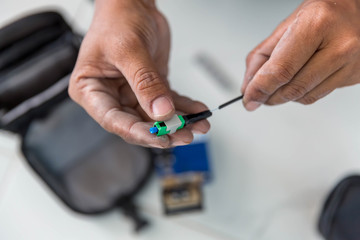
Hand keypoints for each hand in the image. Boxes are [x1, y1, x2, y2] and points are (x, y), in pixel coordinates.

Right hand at [69, 0, 209, 147]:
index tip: (160, 137)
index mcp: (91, 90)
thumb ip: (145, 83)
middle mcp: (111, 96)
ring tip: (197, 125)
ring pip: (156, 117)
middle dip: (162, 130)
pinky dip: (184, 108)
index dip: (138, 132)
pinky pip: (169, 103)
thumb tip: (161, 111)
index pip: (113, 120)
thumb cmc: (117, 20)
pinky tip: (197, 111)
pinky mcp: (151, 89)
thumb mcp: (129, 50)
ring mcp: (132, 94)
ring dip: (178, 122)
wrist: (133, 4)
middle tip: (184, 134)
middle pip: (137, 122)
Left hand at [242, 0, 359, 110]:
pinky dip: (301, 94)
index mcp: (316, 25)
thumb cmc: (320, 15)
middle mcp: (339, 45)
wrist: (354, 11)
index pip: (282, 70)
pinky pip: (318, 95)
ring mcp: (351, 63)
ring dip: (284, 97)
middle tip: (258, 96)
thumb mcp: (285, 27)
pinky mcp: (355, 76)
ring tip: (278, 85)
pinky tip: (299, 80)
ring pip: (305, 96)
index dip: (261, 88)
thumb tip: (249, 88)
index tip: (249, 97)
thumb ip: (261, 58)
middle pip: (293, 88)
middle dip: (269, 96)